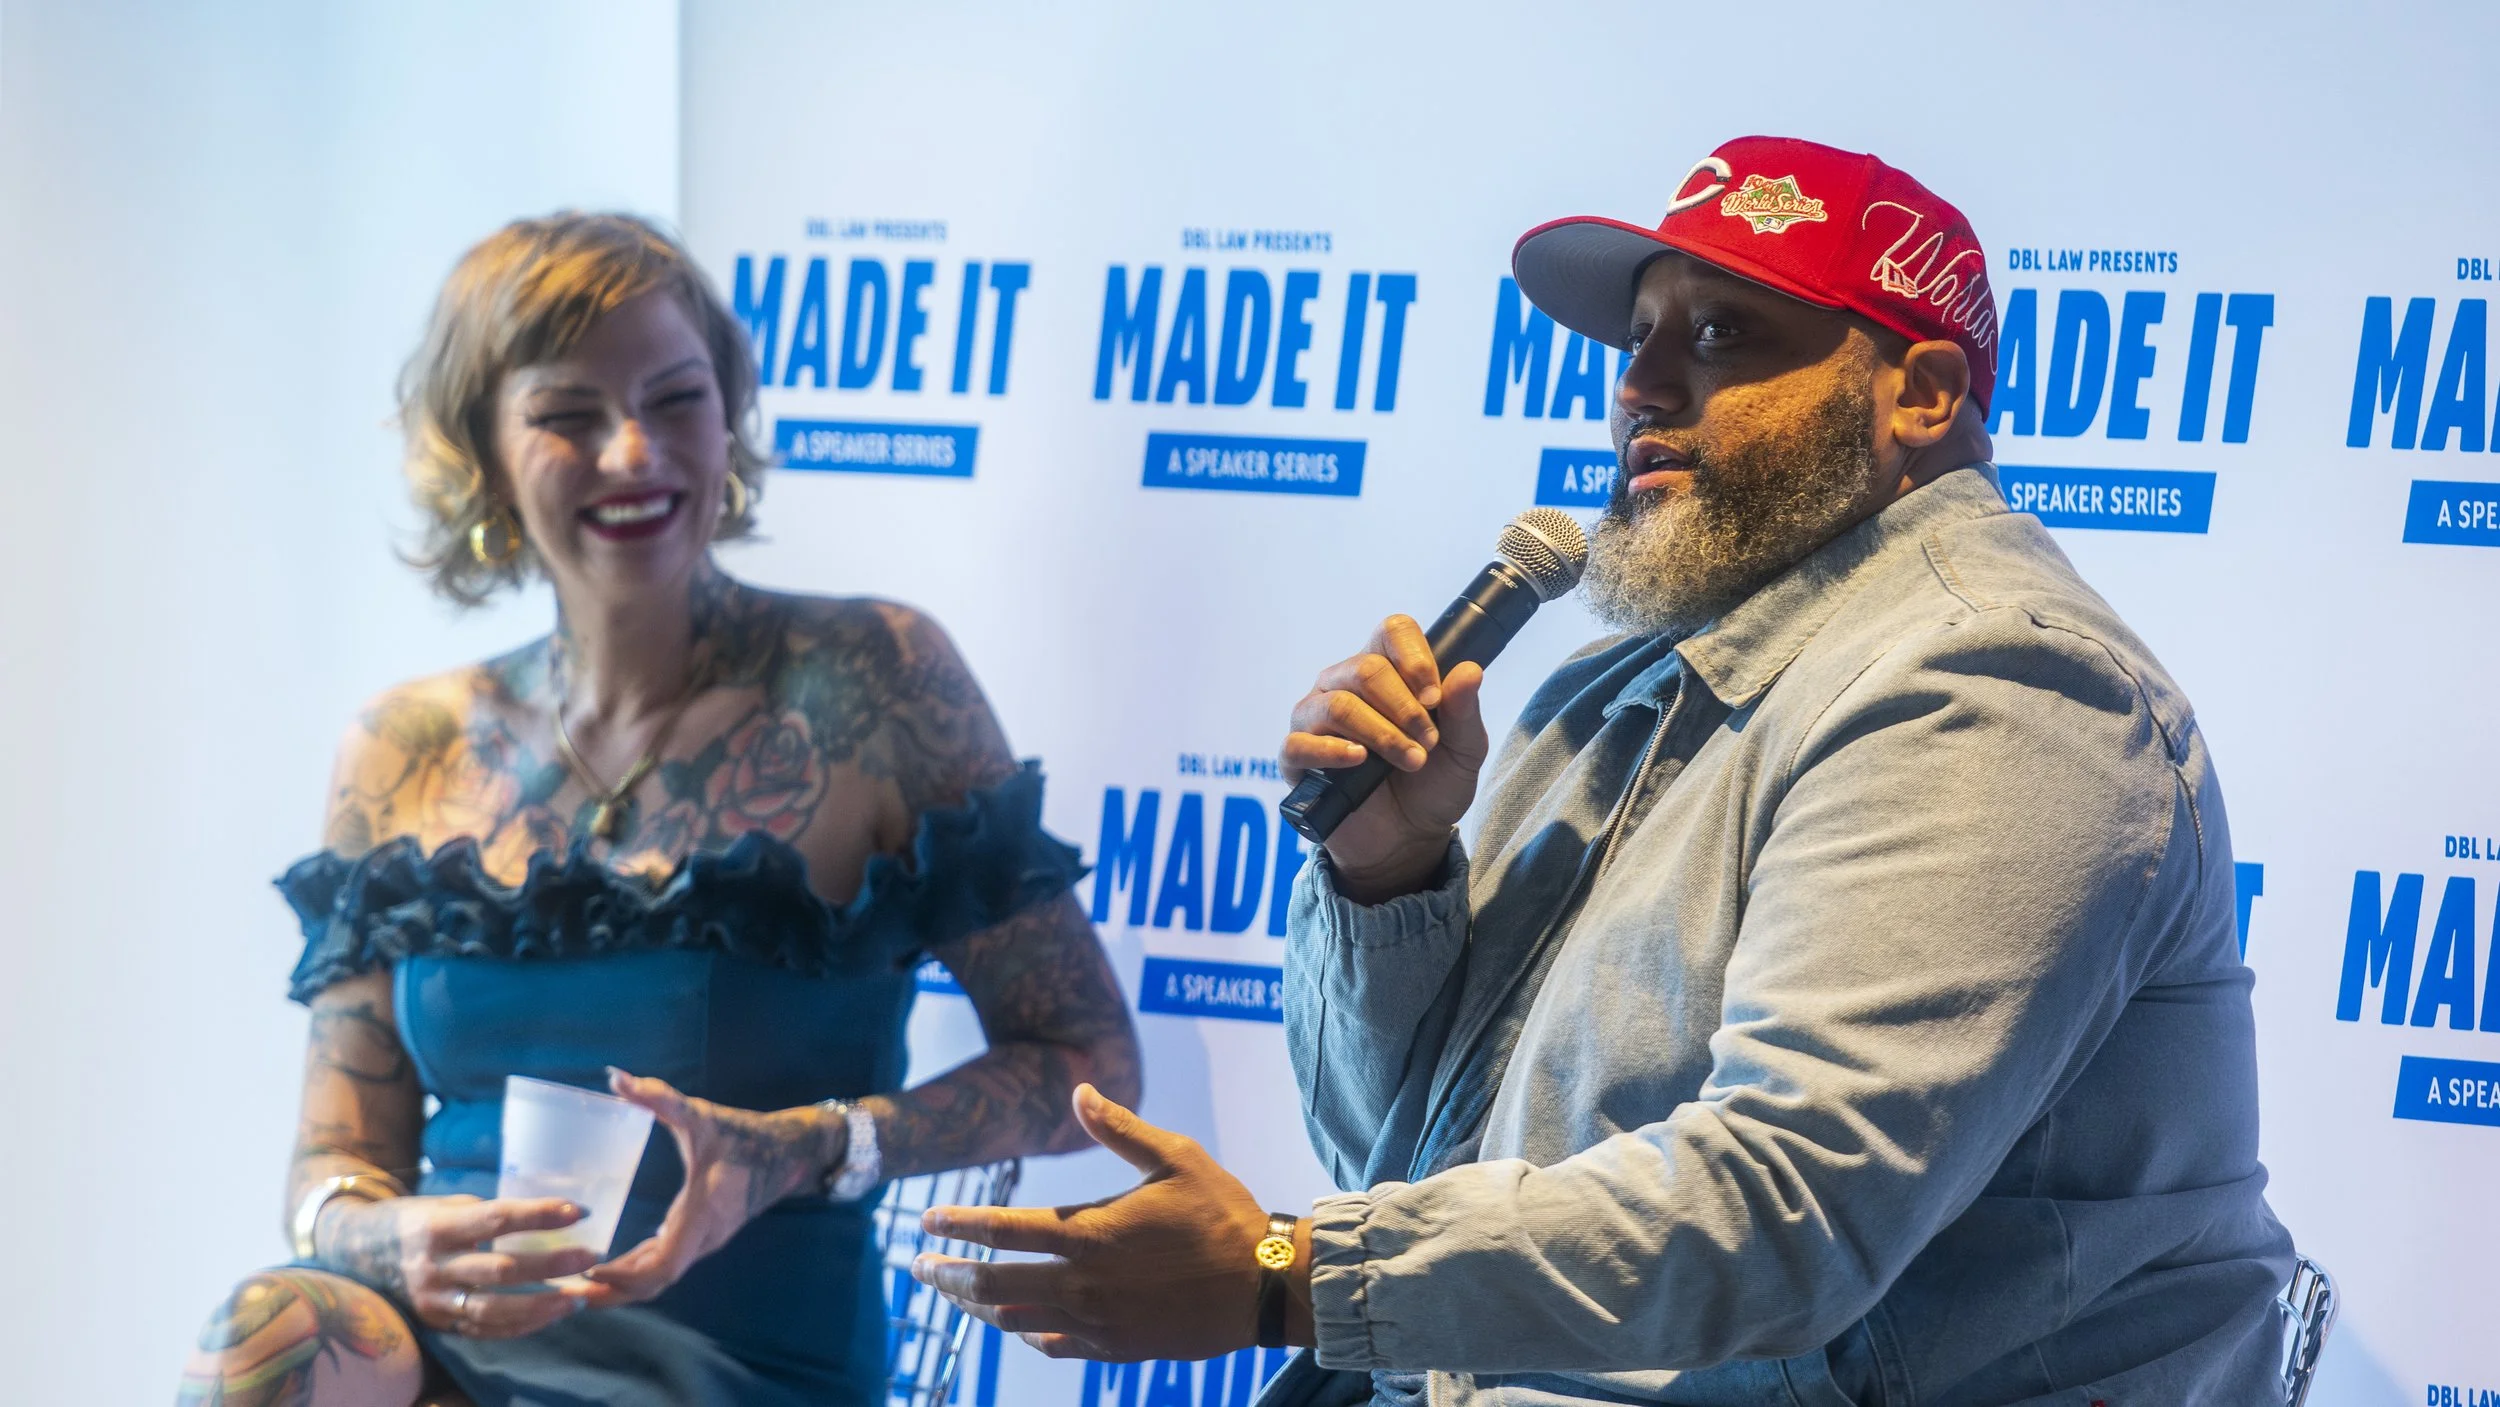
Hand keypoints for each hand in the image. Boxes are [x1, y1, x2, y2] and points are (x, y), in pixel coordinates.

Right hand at [319, 1193, 595, 1338]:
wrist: (356, 1253)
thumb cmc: (416, 1221)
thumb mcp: (445, 1206)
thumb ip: (487, 1216)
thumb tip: (547, 1217)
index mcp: (436, 1227)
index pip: (495, 1219)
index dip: (538, 1214)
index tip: (580, 1211)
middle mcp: (433, 1267)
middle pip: (501, 1270)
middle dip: (551, 1264)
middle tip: (592, 1256)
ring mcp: (434, 1301)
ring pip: (494, 1309)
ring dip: (542, 1306)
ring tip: (579, 1296)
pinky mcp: (437, 1323)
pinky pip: (484, 1329)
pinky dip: (521, 1325)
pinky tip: (552, 1315)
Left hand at [580, 1069, 843, 1304]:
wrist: (787, 1153)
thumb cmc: (743, 1135)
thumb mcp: (700, 1114)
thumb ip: (659, 1098)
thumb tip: (616, 1076)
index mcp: (701, 1216)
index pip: (662, 1267)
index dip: (625, 1276)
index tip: (589, 1271)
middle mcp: (702, 1239)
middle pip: (655, 1283)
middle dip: (613, 1292)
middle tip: (567, 1293)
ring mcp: (703, 1243)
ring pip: (660, 1279)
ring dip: (622, 1286)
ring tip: (577, 1287)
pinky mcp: (701, 1238)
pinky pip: (666, 1265)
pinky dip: (636, 1272)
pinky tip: (608, 1268)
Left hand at [910, 1084, 1285, 1361]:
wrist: (1266, 1286)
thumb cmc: (1222, 1213)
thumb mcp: (1175, 1157)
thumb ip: (1119, 1129)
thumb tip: (1078, 1090)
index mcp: (1092, 1233)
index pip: (1005, 1228)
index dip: (960, 1224)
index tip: (925, 1222)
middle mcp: (1084, 1283)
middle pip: (993, 1283)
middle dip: (948, 1275)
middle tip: (920, 1268)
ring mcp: (1097, 1322)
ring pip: (1015, 1318)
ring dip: (977, 1304)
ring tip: (954, 1294)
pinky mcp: (1117, 1348)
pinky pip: (1055, 1345)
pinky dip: (1027, 1332)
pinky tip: (1017, 1323)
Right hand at [1282, 615, 1488, 898]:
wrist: (1408, 840)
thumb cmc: (1432, 785)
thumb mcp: (1464, 751)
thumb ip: (1465, 712)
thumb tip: (1469, 671)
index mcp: (1386, 671)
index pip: (1392, 633)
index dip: (1414, 656)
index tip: (1434, 697)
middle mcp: (1344, 685)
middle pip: (1366, 669)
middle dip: (1405, 708)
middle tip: (1427, 743)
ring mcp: (1314, 718)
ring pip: (1339, 705)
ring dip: (1382, 733)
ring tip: (1409, 761)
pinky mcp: (1296, 758)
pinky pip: (1300, 742)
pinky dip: (1332, 750)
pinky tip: (1358, 761)